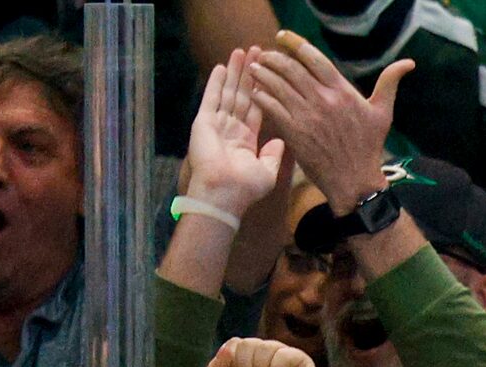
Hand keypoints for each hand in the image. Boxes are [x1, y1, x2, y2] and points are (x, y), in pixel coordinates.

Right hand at [183, 48, 284, 217]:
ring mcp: (216, 124)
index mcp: (245, 139)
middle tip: (257, 51)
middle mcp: (231, 129)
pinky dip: (216, 83)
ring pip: (227, 92)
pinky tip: (222, 67)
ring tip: (241, 51)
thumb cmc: (245, 189)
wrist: (223, 195)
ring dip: (235, 72)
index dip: (263, 90)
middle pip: (242, 95)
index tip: (269, 72)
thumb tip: (281, 142)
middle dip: (250, 73)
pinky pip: (211, 98)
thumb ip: (273, 155)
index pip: (256, 108)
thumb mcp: (266, 171)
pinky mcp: (204, 122)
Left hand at [247, 32, 408, 215]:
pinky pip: (272, 107)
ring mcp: (307, 117)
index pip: (314, 57)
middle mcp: (323, 100)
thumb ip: (389, 83)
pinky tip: (256, 92)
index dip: (295, 44)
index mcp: (342, 91)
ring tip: (255, 69)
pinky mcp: (294, 133)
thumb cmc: (369, 147)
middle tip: (264, 55)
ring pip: (277, 85)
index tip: (282, 38)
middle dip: (273, 57)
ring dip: (262, 74)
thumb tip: (408, 63)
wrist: (355, 182)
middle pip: (291, 68)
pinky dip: (261, 96)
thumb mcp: (383, 113)